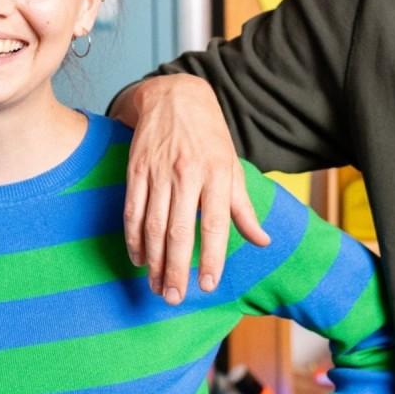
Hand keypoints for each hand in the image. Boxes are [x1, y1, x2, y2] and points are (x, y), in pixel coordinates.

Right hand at [120, 75, 270, 303]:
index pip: (215, 224)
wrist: (174, 96)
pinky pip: (132, 209)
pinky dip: (133, 237)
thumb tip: (262, 241)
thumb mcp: (232, 166)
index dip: (210, 257)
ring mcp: (159, 171)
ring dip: (154, 261)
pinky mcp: (136, 168)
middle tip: (174, 298)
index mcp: (217, 174)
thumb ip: (243, 207)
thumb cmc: (209, 136)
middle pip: (179, 230)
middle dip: (176, 269)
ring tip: (157, 286)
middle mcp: (187, 174)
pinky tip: (138, 258)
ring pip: (153, 225)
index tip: (207, 285)